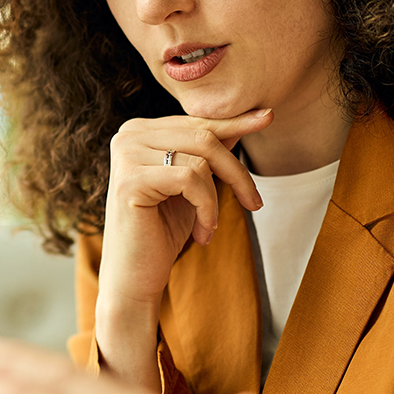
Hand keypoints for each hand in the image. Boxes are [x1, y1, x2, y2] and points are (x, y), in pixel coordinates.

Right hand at [96, 109, 271, 389]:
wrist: (135, 278)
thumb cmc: (164, 230)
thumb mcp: (195, 183)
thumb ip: (213, 150)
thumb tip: (257, 115)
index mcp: (139, 130)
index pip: (197, 123)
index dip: (234, 125)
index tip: (267, 118)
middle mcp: (128, 135)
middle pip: (203, 136)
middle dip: (236, 171)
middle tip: (254, 204)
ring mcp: (126, 155)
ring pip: (201, 158)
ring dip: (218, 199)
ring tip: (210, 228)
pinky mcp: (130, 180)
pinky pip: (191, 179)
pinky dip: (207, 208)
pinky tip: (202, 234)